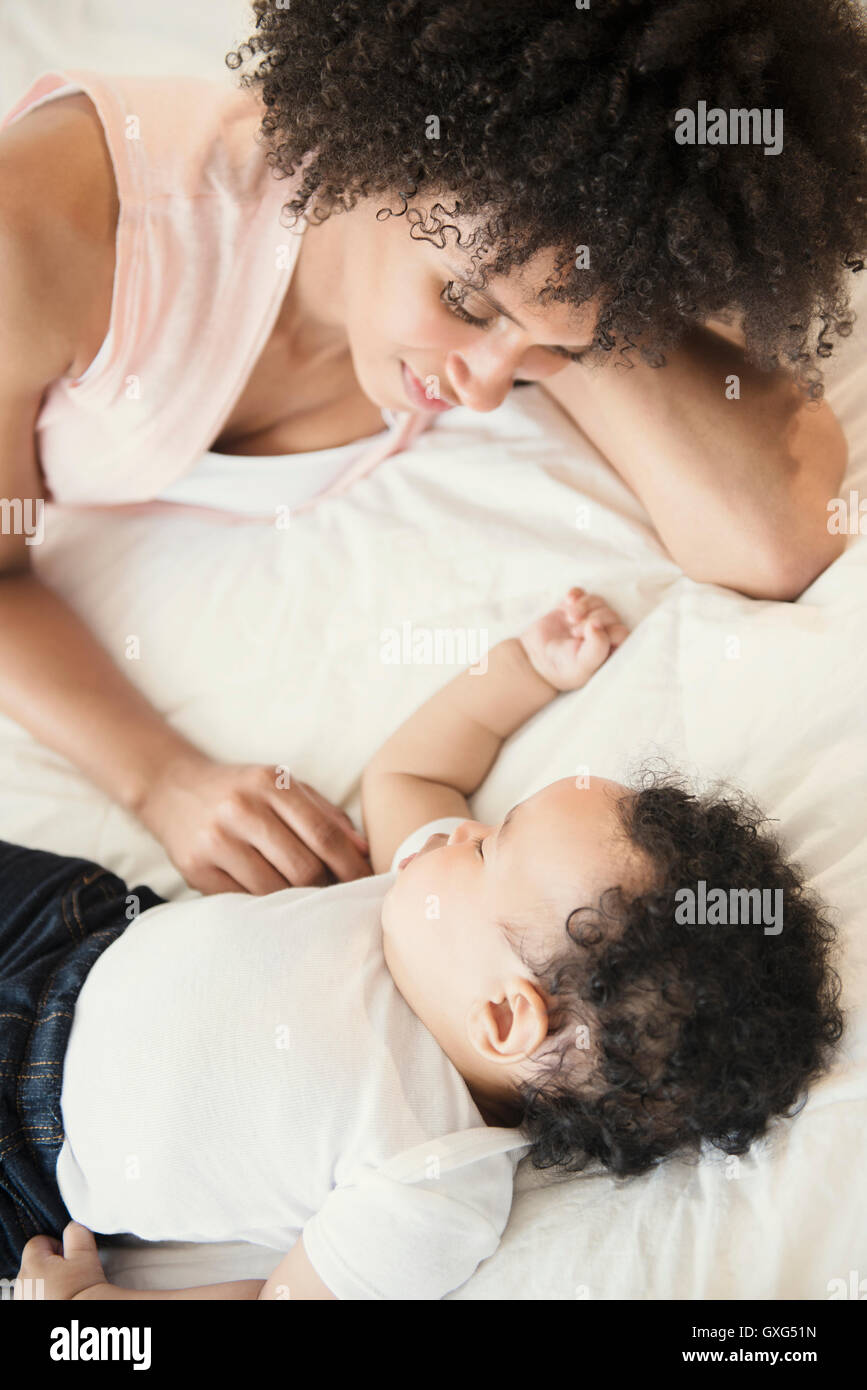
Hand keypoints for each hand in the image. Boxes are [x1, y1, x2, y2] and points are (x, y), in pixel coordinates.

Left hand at [16, 1222, 108, 1300]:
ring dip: (46, 1281)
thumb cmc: (83, 1289)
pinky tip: (58, 1299)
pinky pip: (33, 1296)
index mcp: (33, 1264)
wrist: (81, 1318)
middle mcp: (23, 1282)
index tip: (69, 1257)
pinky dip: (43, 1296)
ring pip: (34, 1280)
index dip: (57, 1246)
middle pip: (35, 1261)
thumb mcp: (86, 1255)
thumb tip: (73, 1225)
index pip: (38, 1242)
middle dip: (51, 1264)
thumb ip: (77, 1234)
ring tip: (65, 1289)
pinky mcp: (26, 1308)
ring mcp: (23, 1298)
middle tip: (70, 1273)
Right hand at [138, 753, 370, 893]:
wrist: (173, 789)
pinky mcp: (195, 867)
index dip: (351, 865)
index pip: (324, 834)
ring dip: (298, 904)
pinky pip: (243, 900)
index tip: (368, 884)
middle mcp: (241, 809)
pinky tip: (276, 906)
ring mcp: (215, 839)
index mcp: (270, 784)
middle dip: (328, 889)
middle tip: (340, 899)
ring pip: (273, 890)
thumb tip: (363, 851)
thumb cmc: (242, 790)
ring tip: (310, 905)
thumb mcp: (283, 786)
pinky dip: (265, 908)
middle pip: (302, 867)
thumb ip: (325, 814)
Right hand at [519, 587, 628, 691]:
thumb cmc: (562, 667)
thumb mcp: (582, 665)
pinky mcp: (574, 606)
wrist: (534, 659)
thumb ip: (597, 649)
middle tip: (574, 633)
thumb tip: (598, 625)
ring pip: (598, 601)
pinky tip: (567, 601)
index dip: (606, 632)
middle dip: (592, 620)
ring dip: (584, 606)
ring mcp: (588, 617)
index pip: (622, 633)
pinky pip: (582, 592)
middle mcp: (604, 632)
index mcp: (611, 649)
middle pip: (611, 615)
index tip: (585, 639)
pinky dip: (576, 594)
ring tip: (569, 618)